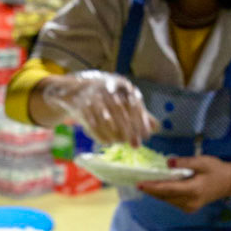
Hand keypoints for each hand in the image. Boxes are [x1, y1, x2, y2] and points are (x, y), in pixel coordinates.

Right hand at [39, 71, 155, 145]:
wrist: (73, 89)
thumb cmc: (105, 97)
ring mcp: (91, 95)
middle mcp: (106, 87)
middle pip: (120, 110)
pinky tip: (107, 143)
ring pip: (105, 117)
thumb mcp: (123, 100)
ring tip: (120, 143)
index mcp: (120, 85)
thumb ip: (139, 113)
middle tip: (136, 145)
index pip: (134, 103)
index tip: (147, 136)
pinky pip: (91, 122)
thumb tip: (157, 128)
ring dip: (114, 133)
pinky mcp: (78, 104)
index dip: (141, 120)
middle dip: (129, 129)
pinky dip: (99, 134)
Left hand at [136, 153, 230, 213]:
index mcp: (194, 189)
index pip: (168, 189)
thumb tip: (168, 163)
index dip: (152, 187)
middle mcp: (190, 201)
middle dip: (151, 190)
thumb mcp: (202, 161)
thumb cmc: (215, 169)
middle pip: (165, 196)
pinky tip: (158, 188)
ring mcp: (189, 207)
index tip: (139, 184)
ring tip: (145, 184)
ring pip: (167, 200)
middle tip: (137, 182)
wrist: (228, 183)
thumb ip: (185, 162)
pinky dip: (164, 195)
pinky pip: (172, 201)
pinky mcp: (189, 208)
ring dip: (156, 193)